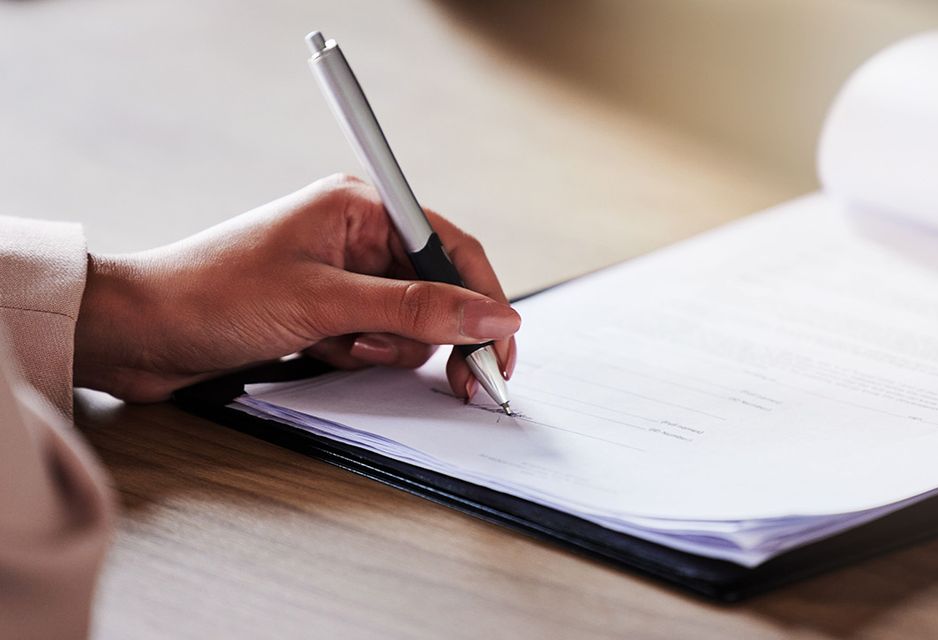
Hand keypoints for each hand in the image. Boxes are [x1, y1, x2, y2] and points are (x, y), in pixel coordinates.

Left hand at [74, 174, 518, 401]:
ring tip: (335, 346)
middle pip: (433, 289)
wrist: (141, 333)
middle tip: (448, 376)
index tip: (500, 345)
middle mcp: (356, 237)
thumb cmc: (215, 296)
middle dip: (427, 333)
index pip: (449, 246)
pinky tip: (317, 352)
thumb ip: (415, 309)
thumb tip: (492, 316)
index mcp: (360, 208)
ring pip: (406, 323)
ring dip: (382, 348)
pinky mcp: (325, 311)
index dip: (483, 297)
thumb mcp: (325, 302)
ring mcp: (341, 277)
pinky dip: (356, 356)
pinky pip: (373, 340)